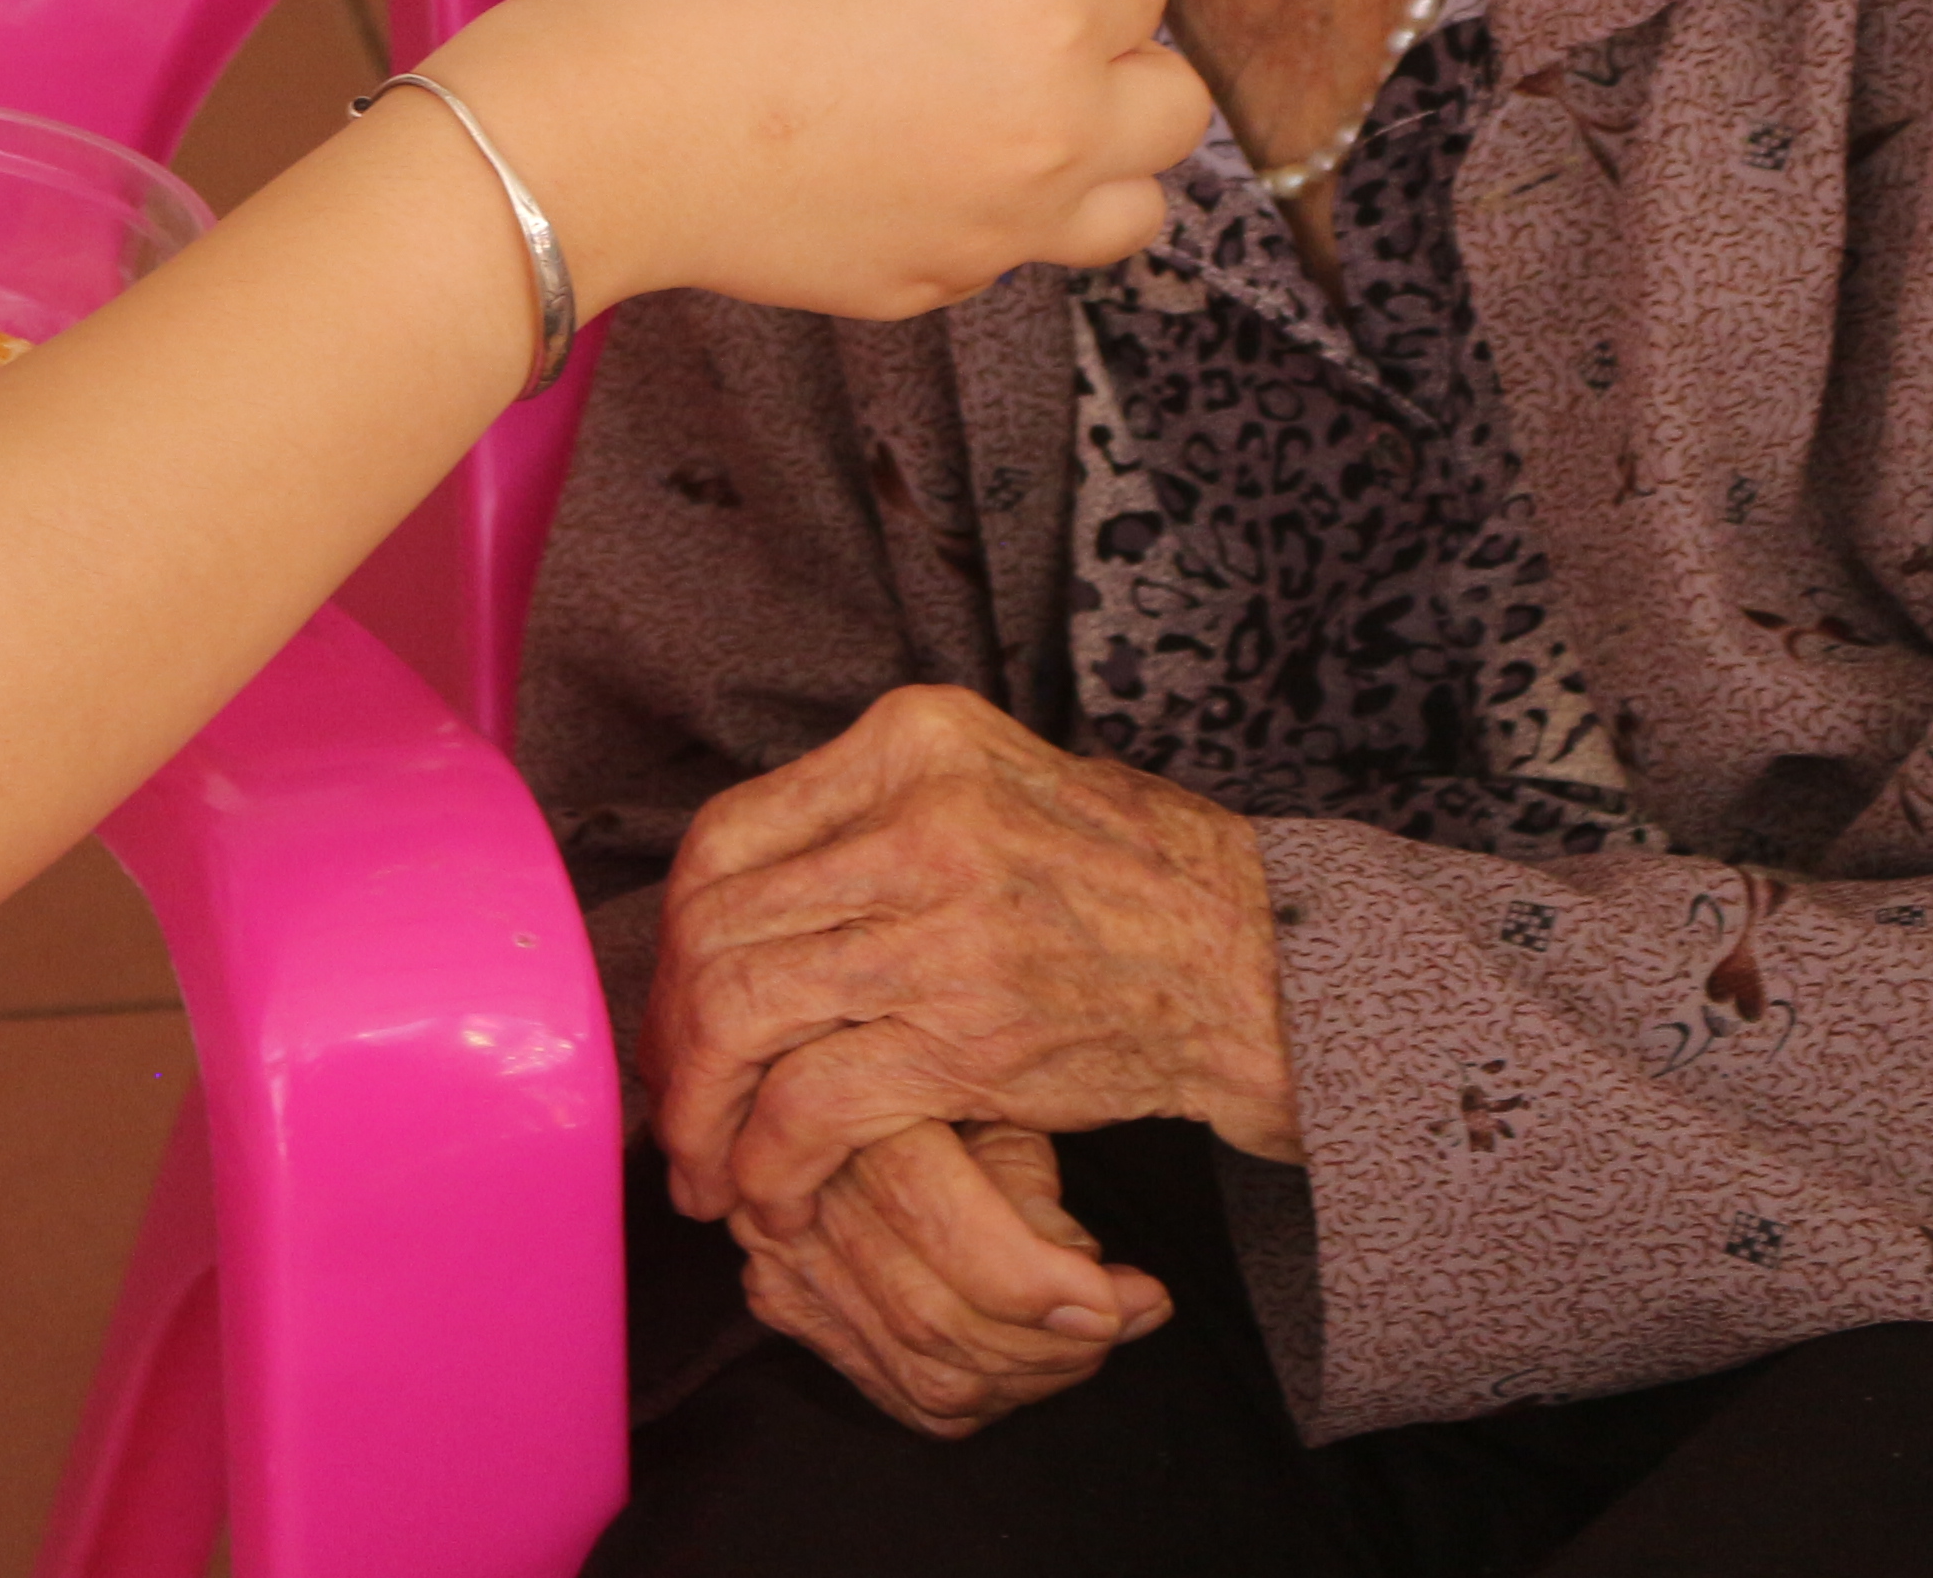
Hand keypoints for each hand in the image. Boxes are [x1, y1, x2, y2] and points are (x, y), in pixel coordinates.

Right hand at [430, 0, 1202, 322]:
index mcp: (1049, 13)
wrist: (598, 133)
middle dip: (1118, 58)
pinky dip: (992, 214)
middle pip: (1176, 104)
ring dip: (1096, 158)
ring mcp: (1002, 228)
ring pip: (1136, 208)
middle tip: (1015, 32)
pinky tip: (897, 167)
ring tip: (996, 120)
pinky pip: (1019, 253)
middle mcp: (1057, 133)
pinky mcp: (936, 287)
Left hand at [651, 687, 1296, 1227]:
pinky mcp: (968, 1039)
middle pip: (712, 927)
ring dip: (696, 1107)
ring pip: (738, 1012)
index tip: (671, 998)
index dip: (672, 933)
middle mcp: (918, 820)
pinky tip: (767, 1194)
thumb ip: (868, 813)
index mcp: (912, 740)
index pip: (724, 836)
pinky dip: (767, 1161)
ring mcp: (943, 928)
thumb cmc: (1124, 878)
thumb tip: (730, 891)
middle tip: (670, 1095)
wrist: (1264, 967)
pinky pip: (811, 1104)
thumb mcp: (992, 780)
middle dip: (668, 1031)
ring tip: (699, 1162)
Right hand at [738, 1121, 1168, 1437]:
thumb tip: (1081, 1272)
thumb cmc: (947, 1080)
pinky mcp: (790, 1308)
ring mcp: (782, 1263)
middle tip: (1129, 1315)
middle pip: (931, 1317)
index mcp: (842, 1115)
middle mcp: (791, 1197)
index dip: (1038, 1279)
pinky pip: (908, 1396)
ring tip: (1091, 1334)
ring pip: (926, 1371)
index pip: (935, 1224)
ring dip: (1035, 1375)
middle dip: (1055, 1342)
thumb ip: (1023, 1173)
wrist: (845, 1082)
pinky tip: (1033, 1358)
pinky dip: (990, 1397)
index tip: (1133, 1295)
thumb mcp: (989, 1094)